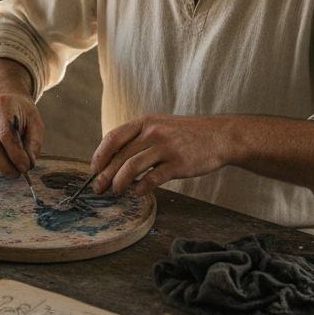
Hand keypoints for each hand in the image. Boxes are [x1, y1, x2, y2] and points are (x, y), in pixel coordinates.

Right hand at [0, 94, 43, 177]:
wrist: (6, 103)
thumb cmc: (22, 116)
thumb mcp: (35, 124)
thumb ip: (33, 143)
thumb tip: (27, 164)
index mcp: (2, 104)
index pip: (5, 135)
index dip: (16, 155)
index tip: (26, 167)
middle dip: (5, 166)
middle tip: (17, 173)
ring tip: (8, 168)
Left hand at [90, 114, 230, 195]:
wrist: (219, 136)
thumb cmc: (186, 134)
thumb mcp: (160, 126)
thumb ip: (138, 137)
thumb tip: (113, 159)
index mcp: (145, 122)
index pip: (113, 137)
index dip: (99, 155)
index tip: (94, 169)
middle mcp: (153, 132)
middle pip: (120, 156)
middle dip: (105, 175)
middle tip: (98, 188)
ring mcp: (166, 147)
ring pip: (131, 167)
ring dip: (119, 183)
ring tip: (115, 192)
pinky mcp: (178, 164)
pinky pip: (152, 179)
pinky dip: (141, 188)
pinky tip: (138, 193)